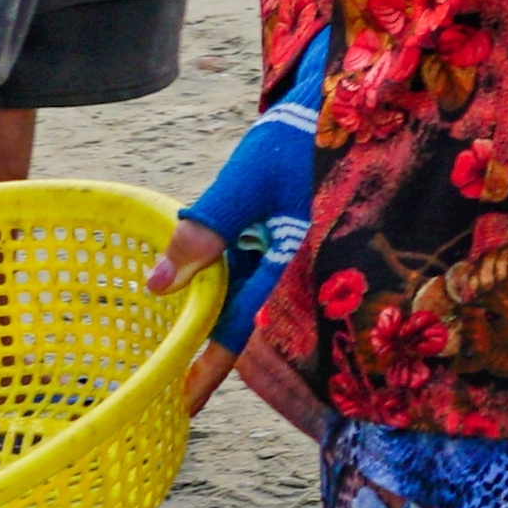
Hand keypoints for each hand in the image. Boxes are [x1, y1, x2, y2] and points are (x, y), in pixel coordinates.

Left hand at [162, 31, 329, 409]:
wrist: (349, 103)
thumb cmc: (299, 139)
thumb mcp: (246, 182)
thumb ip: (206, 231)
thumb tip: (158, 284)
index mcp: (288, 263)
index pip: (238, 328)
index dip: (207, 368)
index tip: (181, 404)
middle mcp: (294, 268)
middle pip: (244, 323)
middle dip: (210, 358)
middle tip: (175, 396)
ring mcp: (292, 254)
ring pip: (248, 298)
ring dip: (218, 322)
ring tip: (184, 354)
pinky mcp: (288, 236)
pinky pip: (254, 272)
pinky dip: (228, 286)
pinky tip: (205, 291)